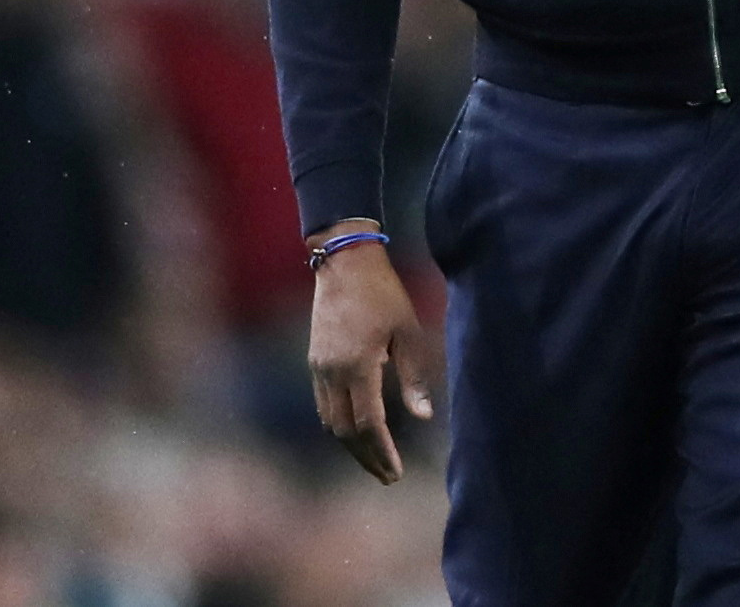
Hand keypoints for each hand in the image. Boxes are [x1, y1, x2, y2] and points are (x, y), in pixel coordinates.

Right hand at [305, 225, 435, 482]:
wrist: (344, 263)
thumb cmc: (383, 293)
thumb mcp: (407, 331)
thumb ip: (414, 376)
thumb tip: (424, 417)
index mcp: (358, 365)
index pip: (368, 423)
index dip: (382, 451)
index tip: (395, 472)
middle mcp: (332, 372)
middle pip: (344, 431)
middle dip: (365, 457)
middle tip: (387, 476)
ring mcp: (319, 368)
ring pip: (330, 422)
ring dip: (351, 446)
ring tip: (374, 461)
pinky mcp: (315, 361)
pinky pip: (324, 405)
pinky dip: (339, 425)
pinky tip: (356, 431)